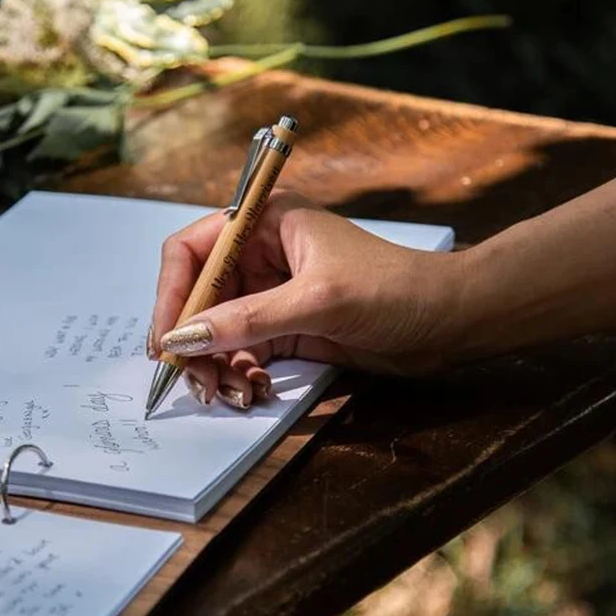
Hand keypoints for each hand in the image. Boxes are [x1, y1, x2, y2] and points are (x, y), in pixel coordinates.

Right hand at [148, 190, 462, 408]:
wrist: (449, 322)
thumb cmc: (394, 290)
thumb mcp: (316, 302)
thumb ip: (247, 320)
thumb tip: (182, 340)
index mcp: (264, 220)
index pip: (192, 251)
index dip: (171, 295)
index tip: (166, 341)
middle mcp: (260, 252)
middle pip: (198, 296)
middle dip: (193, 342)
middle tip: (196, 383)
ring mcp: (270, 292)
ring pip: (216, 330)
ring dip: (215, 365)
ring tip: (231, 395)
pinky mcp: (283, 325)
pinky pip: (241, 351)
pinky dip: (238, 373)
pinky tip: (253, 390)